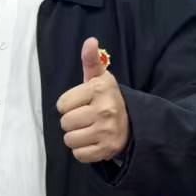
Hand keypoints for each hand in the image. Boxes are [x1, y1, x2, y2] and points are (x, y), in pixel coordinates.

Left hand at [56, 37, 128, 164]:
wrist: (134, 122)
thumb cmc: (107, 99)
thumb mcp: (100, 78)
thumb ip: (91, 61)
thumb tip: (90, 41)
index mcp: (99, 89)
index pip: (61, 104)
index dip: (68, 105)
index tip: (81, 103)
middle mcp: (104, 110)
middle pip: (65, 123)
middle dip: (71, 121)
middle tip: (85, 118)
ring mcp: (107, 131)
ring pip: (69, 140)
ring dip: (75, 137)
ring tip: (88, 130)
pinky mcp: (108, 149)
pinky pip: (79, 155)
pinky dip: (83, 151)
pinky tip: (93, 141)